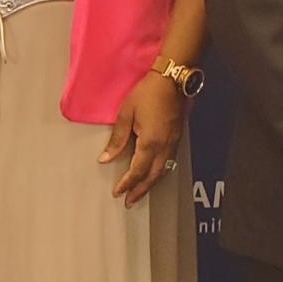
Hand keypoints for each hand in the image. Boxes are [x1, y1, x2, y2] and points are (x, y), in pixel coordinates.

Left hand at [99, 74, 185, 207]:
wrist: (172, 80)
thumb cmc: (147, 93)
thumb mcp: (126, 114)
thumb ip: (117, 139)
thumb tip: (105, 159)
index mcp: (150, 143)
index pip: (137, 171)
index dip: (126, 184)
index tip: (117, 193)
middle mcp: (164, 147)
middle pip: (152, 176)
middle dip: (140, 190)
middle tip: (129, 202)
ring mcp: (173, 143)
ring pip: (163, 171)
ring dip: (150, 184)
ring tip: (139, 193)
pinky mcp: (177, 138)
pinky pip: (169, 162)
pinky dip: (160, 173)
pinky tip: (154, 174)